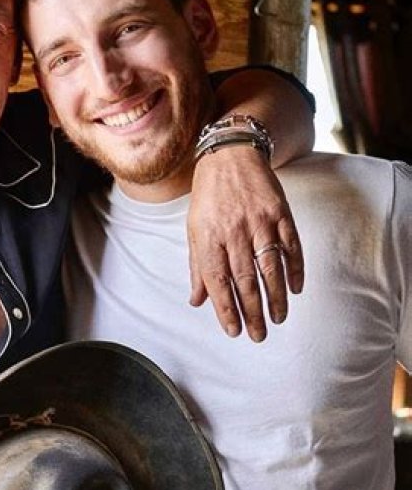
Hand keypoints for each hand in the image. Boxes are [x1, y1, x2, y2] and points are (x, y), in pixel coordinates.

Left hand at [188, 145, 303, 341]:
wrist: (230, 154)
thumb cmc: (208, 196)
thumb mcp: (194, 228)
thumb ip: (196, 266)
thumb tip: (197, 301)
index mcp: (208, 236)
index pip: (217, 280)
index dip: (226, 308)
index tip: (233, 331)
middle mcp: (234, 230)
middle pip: (245, 279)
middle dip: (252, 311)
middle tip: (258, 335)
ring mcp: (259, 221)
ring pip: (270, 267)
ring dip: (275, 297)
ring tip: (278, 319)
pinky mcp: (280, 213)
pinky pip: (291, 246)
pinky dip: (295, 269)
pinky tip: (295, 289)